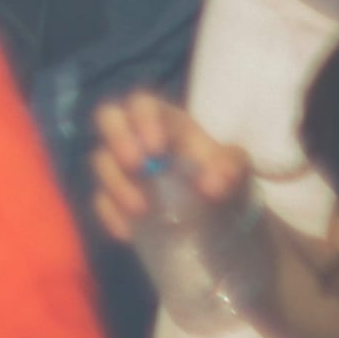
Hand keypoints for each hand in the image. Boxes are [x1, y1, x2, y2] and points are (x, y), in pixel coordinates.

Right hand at [87, 91, 252, 248]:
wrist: (220, 215)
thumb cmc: (224, 177)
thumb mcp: (237, 168)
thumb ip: (231, 167)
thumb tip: (211, 185)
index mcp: (165, 122)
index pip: (143, 105)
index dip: (143, 120)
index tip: (156, 147)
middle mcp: (137, 137)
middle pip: (109, 119)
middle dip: (117, 139)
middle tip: (134, 164)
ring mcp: (123, 166)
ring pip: (102, 161)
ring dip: (116, 183)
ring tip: (140, 209)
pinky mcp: (115, 196)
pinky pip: (101, 201)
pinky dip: (111, 215)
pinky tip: (127, 232)